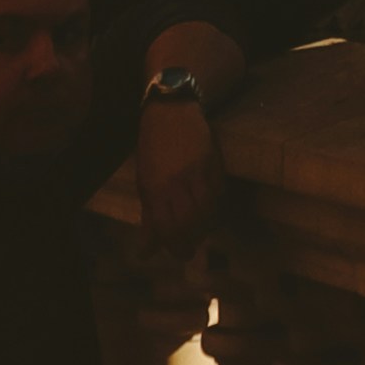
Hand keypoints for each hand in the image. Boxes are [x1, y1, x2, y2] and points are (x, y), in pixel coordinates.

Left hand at [136, 84, 220, 263]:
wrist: (169, 110)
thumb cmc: (152, 148)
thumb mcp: (145, 182)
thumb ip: (149, 217)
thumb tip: (146, 252)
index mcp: (155, 188)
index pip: (167, 228)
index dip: (175, 246)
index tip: (181, 253)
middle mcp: (175, 182)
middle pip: (190, 221)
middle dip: (193, 239)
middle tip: (194, 247)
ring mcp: (195, 170)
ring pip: (207, 208)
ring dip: (207, 224)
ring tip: (203, 229)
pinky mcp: (211, 159)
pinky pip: (219, 190)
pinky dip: (218, 204)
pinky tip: (213, 208)